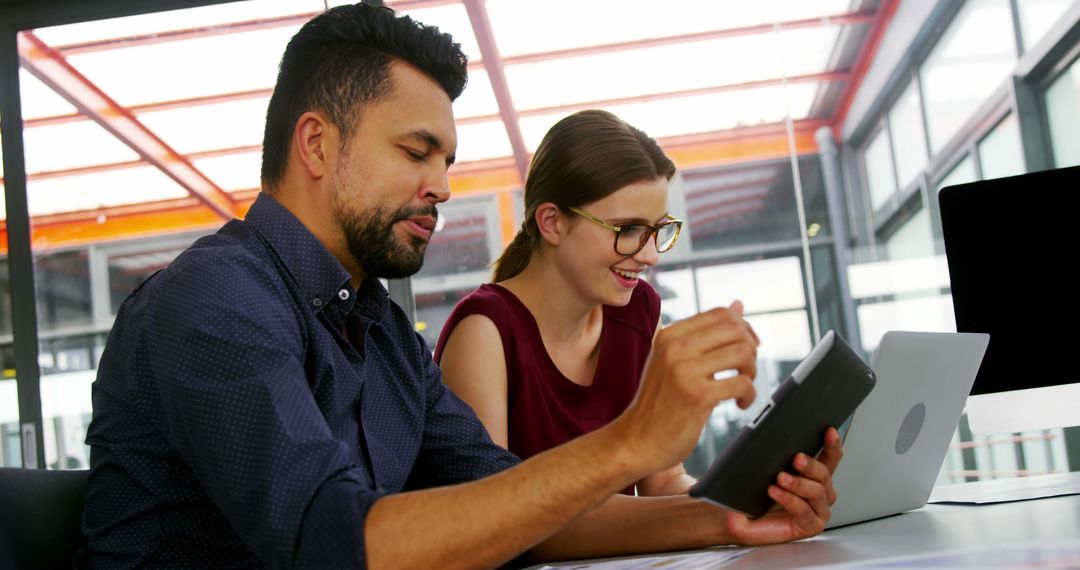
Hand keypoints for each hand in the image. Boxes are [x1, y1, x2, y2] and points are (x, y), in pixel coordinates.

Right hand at [614, 301, 759, 475]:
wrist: (636, 440)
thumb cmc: (659, 402)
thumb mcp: (675, 361)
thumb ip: (705, 334)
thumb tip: (739, 305)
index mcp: (669, 335)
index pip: (720, 314)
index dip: (743, 327)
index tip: (747, 347)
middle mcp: (675, 347)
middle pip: (735, 329)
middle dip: (751, 348)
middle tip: (745, 369)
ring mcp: (685, 371)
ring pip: (743, 353)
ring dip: (751, 371)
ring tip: (742, 385)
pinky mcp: (697, 396)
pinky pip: (742, 383)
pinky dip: (749, 394)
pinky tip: (739, 403)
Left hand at [724, 427, 843, 544]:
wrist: (738, 517)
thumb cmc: (753, 493)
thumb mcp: (766, 468)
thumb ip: (779, 454)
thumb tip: (781, 437)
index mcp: (814, 475)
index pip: (830, 457)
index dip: (832, 444)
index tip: (829, 431)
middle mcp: (820, 492)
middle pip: (825, 474)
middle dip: (811, 464)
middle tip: (797, 458)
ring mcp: (817, 510)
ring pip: (817, 492)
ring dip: (798, 483)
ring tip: (780, 477)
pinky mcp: (810, 526)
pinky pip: (804, 511)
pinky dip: (790, 500)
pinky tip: (776, 492)